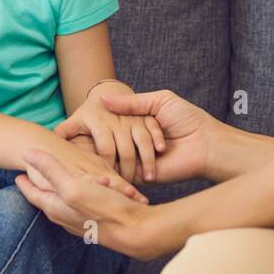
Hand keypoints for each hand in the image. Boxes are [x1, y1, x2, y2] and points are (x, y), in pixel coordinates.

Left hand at [15, 148, 163, 259]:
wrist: (137, 231)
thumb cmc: (106, 209)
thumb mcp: (74, 186)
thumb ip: (50, 170)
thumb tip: (26, 154)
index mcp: (55, 206)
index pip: (32, 193)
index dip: (24, 182)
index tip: (16, 173)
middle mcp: (65, 215)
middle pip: (46, 198)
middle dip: (39, 187)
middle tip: (32, 174)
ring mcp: (80, 220)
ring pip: (63, 202)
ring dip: (58, 191)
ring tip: (53, 182)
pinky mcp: (95, 220)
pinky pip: (80, 205)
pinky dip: (77, 195)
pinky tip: (82, 194)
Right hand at [59, 89, 211, 183]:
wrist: (206, 144)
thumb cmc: (187, 119)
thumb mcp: (159, 101)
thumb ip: (131, 103)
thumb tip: (102, 99)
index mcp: (137, 125)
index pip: (108, 125)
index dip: (92, 123)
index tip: (73, 120)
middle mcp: (134, 143)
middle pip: (105, 143)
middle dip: (88, 141)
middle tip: (67, 142)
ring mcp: (136, 160)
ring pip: (110, 159)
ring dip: (96, 155)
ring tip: (74, 154)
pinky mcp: (141, 175)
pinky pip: (121, 173)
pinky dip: (109, 168)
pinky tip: (92, 163)